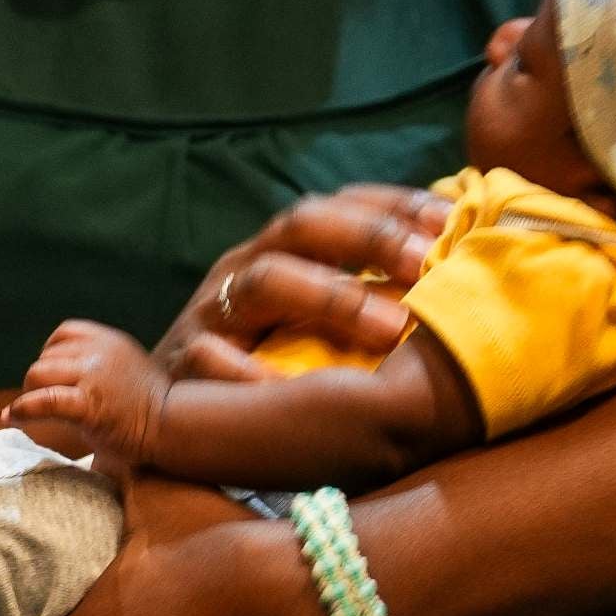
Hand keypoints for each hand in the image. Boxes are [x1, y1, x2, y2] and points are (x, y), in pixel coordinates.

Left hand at [7, 319, 169, 480]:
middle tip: (43, 403)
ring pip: (37, 373)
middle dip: (39, 381)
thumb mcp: (124, 367)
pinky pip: (44, 401)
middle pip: (46, 357)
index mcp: (109, 341)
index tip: (53, 377)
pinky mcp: (89, 405)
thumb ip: (96, 361)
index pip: (64, 334)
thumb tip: (55, 371)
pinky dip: (22, 409)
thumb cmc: (147, 406)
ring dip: (29, 393)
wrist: (172, 427)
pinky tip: (12, 418)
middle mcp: (100, 352)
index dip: (51, 354)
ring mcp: (95, 377)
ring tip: (31, 411)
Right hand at [165, 185, 447, 370]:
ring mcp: (211, 313)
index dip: (400, 206)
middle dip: (371, 238)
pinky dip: (249, 372)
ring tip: (391, 329)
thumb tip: (455, 270)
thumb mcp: (313, 318)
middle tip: (430, 266)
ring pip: (264, 281)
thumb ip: (368, 290)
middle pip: (304, 225)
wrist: (160, 412)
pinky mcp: (181, 365)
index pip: (344, 204)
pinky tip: (296, 389)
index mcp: (281, 250)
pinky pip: (210, 360)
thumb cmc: (262, 364)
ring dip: (332, 297)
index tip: (455, 223)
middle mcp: (244, 268)